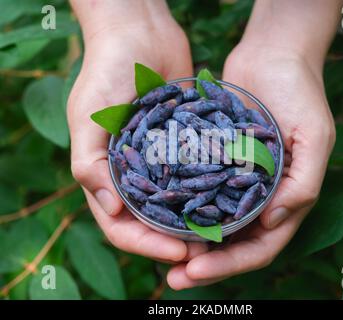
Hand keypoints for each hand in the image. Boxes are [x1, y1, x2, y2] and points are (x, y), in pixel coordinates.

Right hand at [67, 5, 207, 262]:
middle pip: (152, 222)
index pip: (122, 226)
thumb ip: (89, 163)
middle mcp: (133, 174)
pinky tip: (228, 199)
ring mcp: (159, 160)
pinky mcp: (182, 143)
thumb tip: (110, 208)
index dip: (147, 245)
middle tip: (204, 252)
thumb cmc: (105, 71)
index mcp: (105, 175)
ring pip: (176, 204)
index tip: (178, 252)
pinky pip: (194, 173)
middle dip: (175, 240)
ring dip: (194, 222)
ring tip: (221, 235)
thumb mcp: (87, 117)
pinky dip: (207, 190)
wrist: (139, 33)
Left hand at [166, 44, 335, 288]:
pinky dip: (181, 205)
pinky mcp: (215, 159)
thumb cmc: (300, 92)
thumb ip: (302, 184)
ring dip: (187, 240)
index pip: (259, 247)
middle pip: (231, 242)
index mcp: (285, 198)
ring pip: (210, 221)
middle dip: (203, 263)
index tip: (195, 272)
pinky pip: (197, 188)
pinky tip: (157, 213)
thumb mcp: (314, 136)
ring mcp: (235, 179)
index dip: (229, 265)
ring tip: (158, 253)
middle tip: (172, 277)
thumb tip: (274, 224)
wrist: (273, 54)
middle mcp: (258, 195)